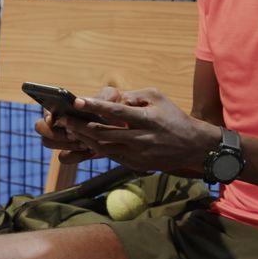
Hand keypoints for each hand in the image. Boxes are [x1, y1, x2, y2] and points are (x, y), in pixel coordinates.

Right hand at [33, 86, 123, 163]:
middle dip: (56, 132)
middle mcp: (58, 122)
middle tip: (73, 133)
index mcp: (62, 106)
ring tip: (84, 142)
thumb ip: (102, 95)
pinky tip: (90, 151)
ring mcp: (62, 138)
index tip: (53, 119)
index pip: (46, 110)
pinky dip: (75, 155)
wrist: (120, 124)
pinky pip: (63, 157)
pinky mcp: (71, 152)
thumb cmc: (111, 106)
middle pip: (41, 128)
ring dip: (64, 144)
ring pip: (48, 143)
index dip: (46, 115)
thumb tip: (80, 102)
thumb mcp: (111, 96)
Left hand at [62, 87, 211, 172]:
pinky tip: (86, 140)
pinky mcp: (135, 164)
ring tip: (70, 129)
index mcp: (146, 119)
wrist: (192, 146)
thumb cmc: (174, 118)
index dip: (95, 106)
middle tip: (65, 118)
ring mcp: (137, 153)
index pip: (116, 112)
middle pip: (103, 133)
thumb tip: (115, 96)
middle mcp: (140, 138)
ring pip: (103, 147)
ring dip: (85, 138)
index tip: (78, 101)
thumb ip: (136, 94)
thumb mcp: (159, 97)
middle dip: (81, 125)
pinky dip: (96, 148)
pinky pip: (111, 155)